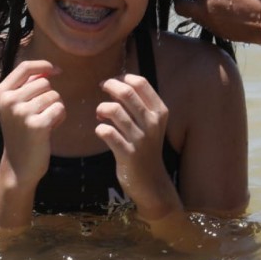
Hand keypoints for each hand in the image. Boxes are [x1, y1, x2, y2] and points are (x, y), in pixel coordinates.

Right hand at [0, 59, 64, 185]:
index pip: (25, 67)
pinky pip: (60, 108)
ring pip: (54, 95)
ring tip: (44, 121)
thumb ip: (28, 86)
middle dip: (49, 95)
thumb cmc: (21, 131)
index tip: (56, 70)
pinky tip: (50, 129)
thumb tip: (49, 69)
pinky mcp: (36, 124)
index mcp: (1, 92)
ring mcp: (21, 113)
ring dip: (55, 107)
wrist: (18, 165)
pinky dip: (60, 118)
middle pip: (44, 82)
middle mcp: (8, 101)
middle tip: (40, 114)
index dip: (43, 65)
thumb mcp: (16, 106)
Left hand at [95, 74, 178, 219]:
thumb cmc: (147, 147)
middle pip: (126, 93)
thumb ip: (139, 104)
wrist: (151, 182)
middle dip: (110, 86)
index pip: (141, 83)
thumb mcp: (151, 124)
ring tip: (100, 113)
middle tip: (101, 88)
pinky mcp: (128, 153)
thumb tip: (117, 83)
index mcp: (160, 112)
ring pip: (114, 110)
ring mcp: (141, 139)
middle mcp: (153, 123)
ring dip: (101, 108)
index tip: (113, 81)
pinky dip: (100, 129)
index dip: (123, 77)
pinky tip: (101, 131)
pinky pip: (107, 132)